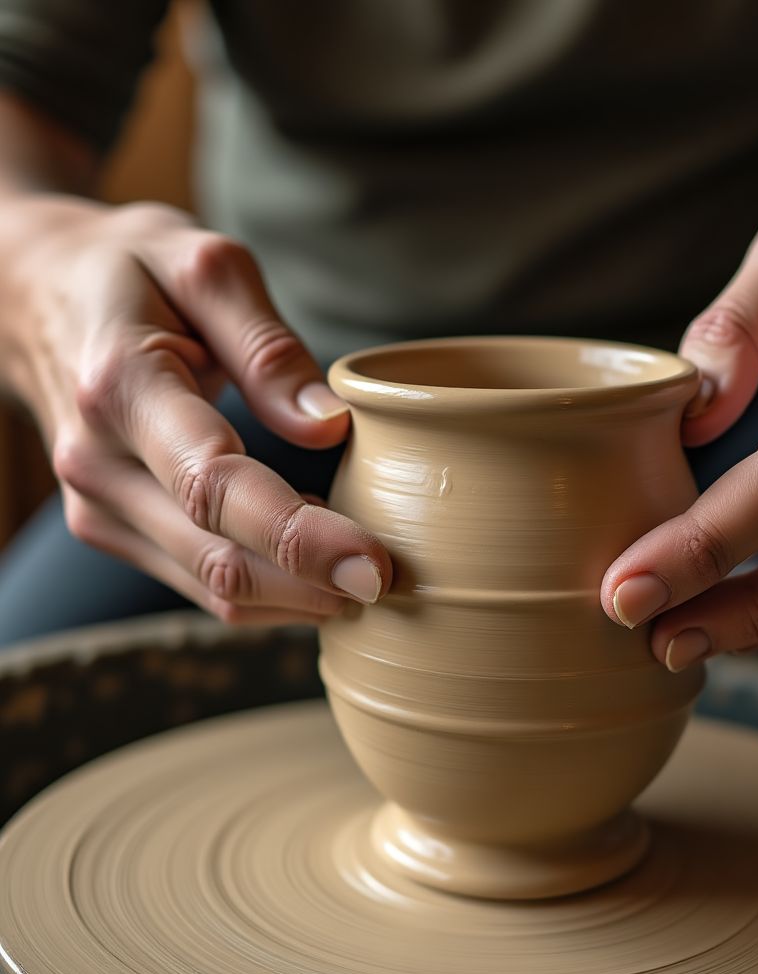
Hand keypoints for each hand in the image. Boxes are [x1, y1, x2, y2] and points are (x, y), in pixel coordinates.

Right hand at [6, 197, 390, 623]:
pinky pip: (198, 581)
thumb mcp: (205, 268)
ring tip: (366, 576)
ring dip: (295, 596)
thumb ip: (269, 348)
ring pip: (210, 588)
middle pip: (218, 559)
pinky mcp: (113, 527)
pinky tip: (315, 564)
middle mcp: (99, 463)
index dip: (300, 538)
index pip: (214, 488)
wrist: (34, 295)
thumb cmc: (129, 270)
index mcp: (122, 388)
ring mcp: (99, 506)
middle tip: (397, 583)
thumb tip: (330, 423)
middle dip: (314, 584)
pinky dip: (266, 586)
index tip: (375, 564)